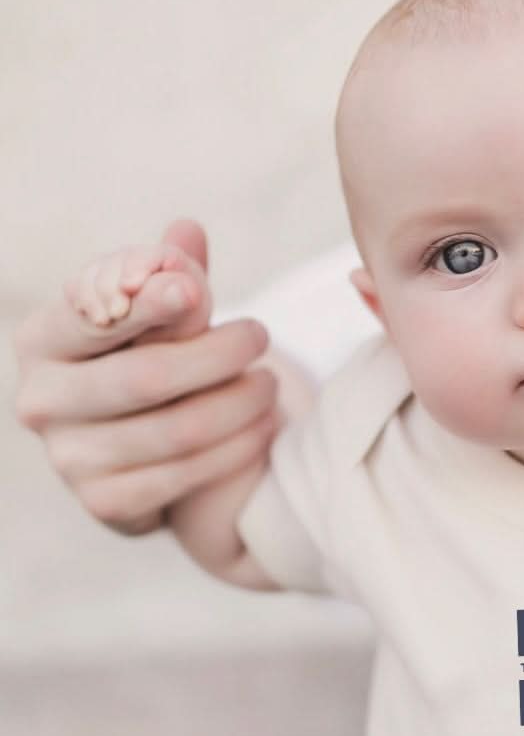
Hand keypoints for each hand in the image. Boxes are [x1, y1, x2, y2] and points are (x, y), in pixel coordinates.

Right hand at [13, 219, 279, 535]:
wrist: (151, 438)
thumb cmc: (152, 351)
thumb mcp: (163, 310)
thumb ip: (175, 275)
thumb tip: (187, 232)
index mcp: (43, 338)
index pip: (95, 318)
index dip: (147, 304)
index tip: (195, 291)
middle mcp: (40, 400)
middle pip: (146, 377)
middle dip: (217, 355)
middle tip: (261, 335)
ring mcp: (68, 460)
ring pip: (177, 430)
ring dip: (240, 403)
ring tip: (271, 384)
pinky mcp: (105, 503)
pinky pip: (186, 475)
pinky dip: (237, 447)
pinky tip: (263, 426)